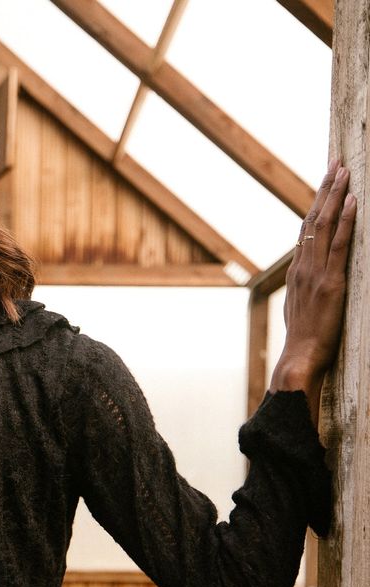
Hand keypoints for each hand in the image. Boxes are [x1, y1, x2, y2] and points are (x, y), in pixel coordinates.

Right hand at [270, 159, 355, 424]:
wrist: (299, 360)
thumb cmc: (303, 344)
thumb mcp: (300, 314)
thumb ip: (304, 293)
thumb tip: (308, 285)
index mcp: (297, 274)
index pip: (306, 231)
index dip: (316, 205)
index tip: (324, 184)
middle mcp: (304, 268)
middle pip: (314, 219)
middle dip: (326, 189)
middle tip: (335, 162)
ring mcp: (316, 274)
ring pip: (325, 225)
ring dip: (336, 195)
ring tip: (344, 170)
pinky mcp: (332, 282)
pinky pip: (339, 244)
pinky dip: (346, 220)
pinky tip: (353, 200)